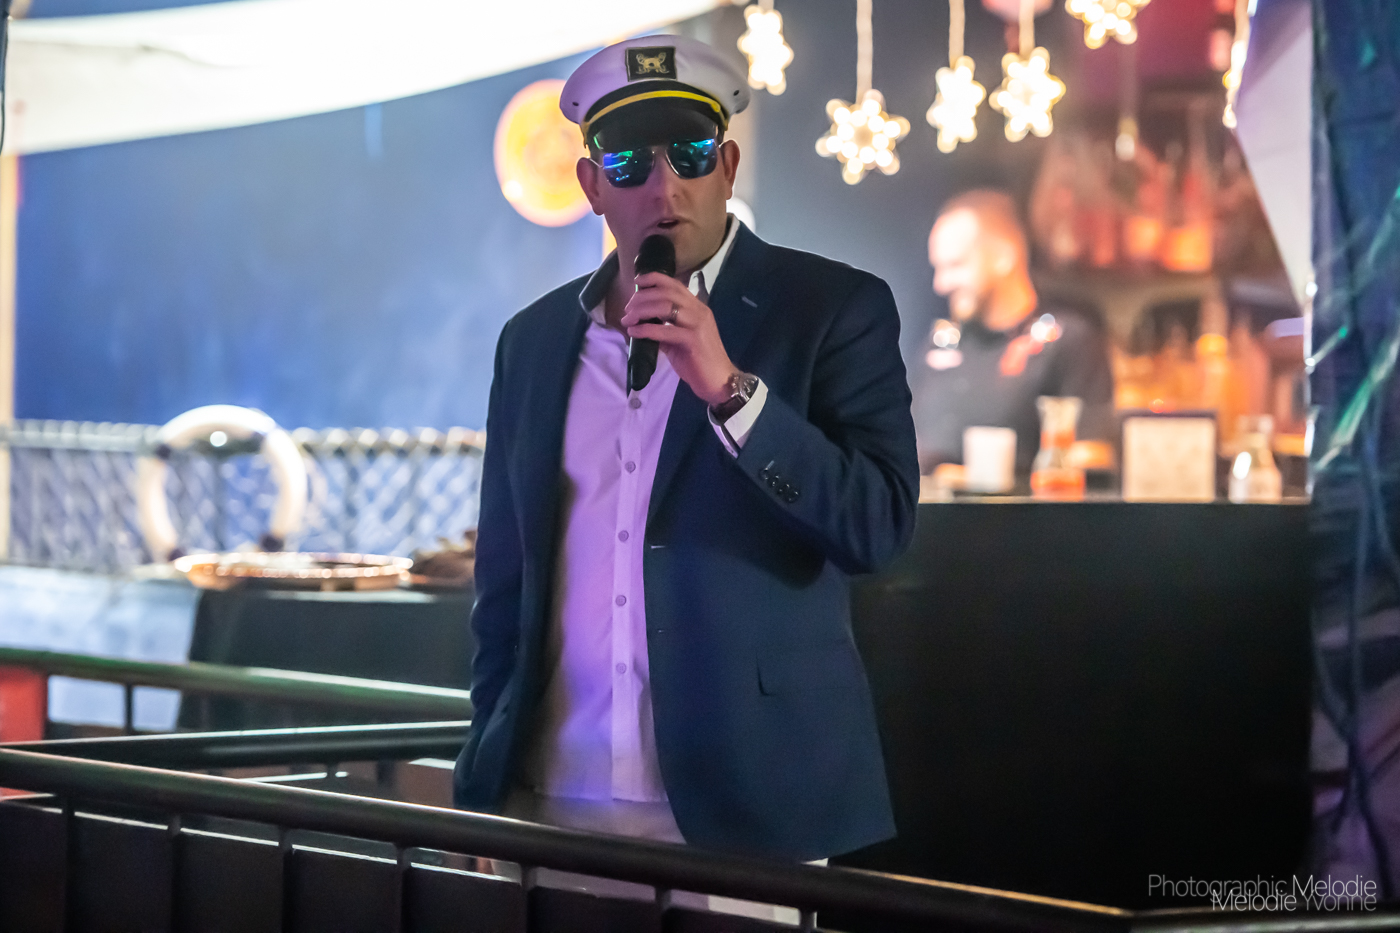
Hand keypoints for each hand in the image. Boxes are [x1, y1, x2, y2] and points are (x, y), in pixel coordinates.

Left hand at [622, 273, 736, 406]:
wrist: (719, 381)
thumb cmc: (699, 361)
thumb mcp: (678, 340)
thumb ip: (663, 328)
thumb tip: (641, 323)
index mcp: (697, 307)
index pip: (675, 284)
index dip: (654, 278)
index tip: (636, 282)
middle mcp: (699, 311)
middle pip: (666, 293)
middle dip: (642, 297)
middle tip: (627, 309)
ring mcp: (697, 324)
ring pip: (665, 306)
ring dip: (641, 311)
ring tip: (628, 320)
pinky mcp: (693, 340)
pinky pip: (665, 330)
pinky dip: (646, 330)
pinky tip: (634, 332)